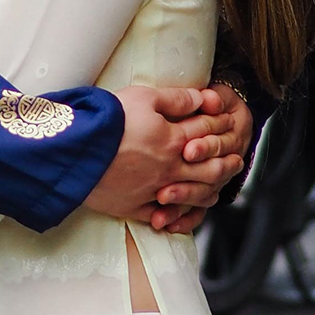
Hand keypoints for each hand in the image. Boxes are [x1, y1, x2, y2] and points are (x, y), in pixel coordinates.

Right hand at [83, 83, 247, 231]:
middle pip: (207, 168)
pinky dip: (177, 217)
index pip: (205, 133)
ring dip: (209, 191)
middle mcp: (169, 168)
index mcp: (173, 140)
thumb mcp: (143, 97)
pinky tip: (183, 215)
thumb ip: (175, 98)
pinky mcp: (136, 207)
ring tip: (218, 189)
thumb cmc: (109, 120)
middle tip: (237, 161)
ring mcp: (154, 191)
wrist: (77, 151)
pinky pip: (164, 216)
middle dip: (225, 164)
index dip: (219, 125)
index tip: (228, 122)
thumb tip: (201, 98)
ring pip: (192, 195)